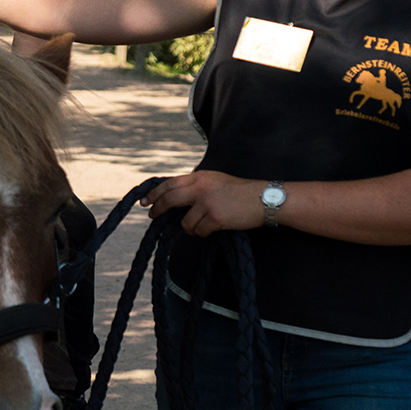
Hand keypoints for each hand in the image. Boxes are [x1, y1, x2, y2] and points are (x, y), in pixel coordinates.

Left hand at [143, 170, 266, 236]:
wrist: (264, 199)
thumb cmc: (242, 192)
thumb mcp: (216, 181)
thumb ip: (197, 186)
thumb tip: (178, 198)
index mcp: (200, 177)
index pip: (170, 183)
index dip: (155, 193)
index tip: (145, 201)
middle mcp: (200, 188)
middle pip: (170, 199)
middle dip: (157, 209)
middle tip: (152, 216)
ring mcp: (207, 203)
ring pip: (185, 222)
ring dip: (190, 227)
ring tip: (203, 225)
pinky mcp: (214, 217)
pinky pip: (198, 231)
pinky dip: (203, 233)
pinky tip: (214, 228)